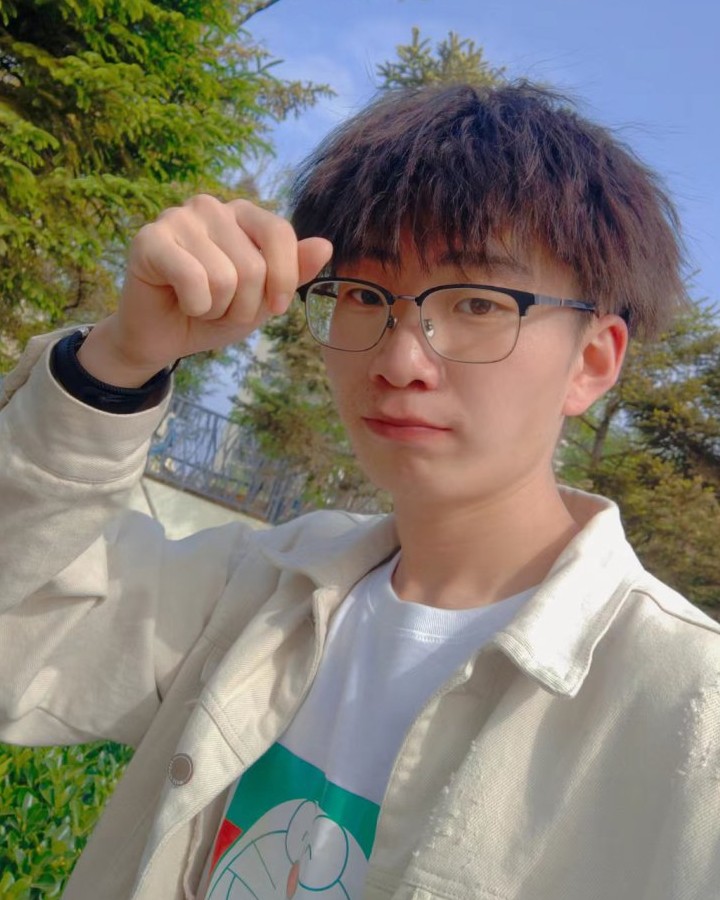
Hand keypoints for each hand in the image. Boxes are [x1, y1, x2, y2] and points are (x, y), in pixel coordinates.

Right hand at [77, 196, 332, 386]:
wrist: (164, 338)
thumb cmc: (215, 312)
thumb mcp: (264, 299)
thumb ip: (293, 272)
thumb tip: (325, 245)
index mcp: (243, 215)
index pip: (280, 232)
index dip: (284, 279)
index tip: (276, 308)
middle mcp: (211, 207)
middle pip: (254, 266)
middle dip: (243, 306)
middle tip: (220, 308)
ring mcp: (178, 218)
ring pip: (224, 278)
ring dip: (216, 309)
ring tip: (199, 304)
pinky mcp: (150, 239)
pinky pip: (193, 280)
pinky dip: (194, 307)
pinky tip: (181, 302)